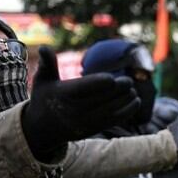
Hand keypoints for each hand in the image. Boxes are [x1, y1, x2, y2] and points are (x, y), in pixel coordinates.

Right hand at [22, 47, 139, 159]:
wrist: (43, 130)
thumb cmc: (45, 99)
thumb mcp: (42, 81)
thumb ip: (47, 64)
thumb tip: (43, 46)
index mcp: (64, 95)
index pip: (83, 89)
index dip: (99, 83)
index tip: (111, 77)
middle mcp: (75, 110)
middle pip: (101, 99)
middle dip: (117, 90)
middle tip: (128, 80)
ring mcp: (85, 121)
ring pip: (110, 110)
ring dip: (124, 99)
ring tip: (132, 89)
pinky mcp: (94, 128)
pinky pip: (114, 120)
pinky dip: (127, 111)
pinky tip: (136, 100)